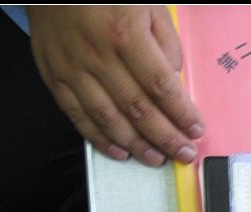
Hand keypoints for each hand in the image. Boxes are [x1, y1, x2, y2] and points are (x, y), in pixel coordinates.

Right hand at [27, 6, 202, 165]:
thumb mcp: (150, 5)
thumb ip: (166, 44)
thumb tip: (174, 82)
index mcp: (126, 34)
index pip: (160, 86)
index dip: (181, 113)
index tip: (196, 130)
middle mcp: (99, 56)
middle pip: (138, 109)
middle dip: (165, 137)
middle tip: (183, 154)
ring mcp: (74, 69)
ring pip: (109, 119)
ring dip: (136, 145)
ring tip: (157, 159)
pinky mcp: (54, 77)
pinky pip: (78, 116)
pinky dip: (99, 138)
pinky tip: (120, 152)